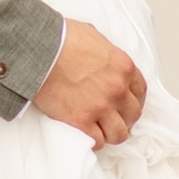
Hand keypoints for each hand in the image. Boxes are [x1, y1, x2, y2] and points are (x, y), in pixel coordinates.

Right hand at [31, 20, 145, 149]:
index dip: (133, 101)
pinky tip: (86, 133)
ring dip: (111, 133)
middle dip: (124, 118)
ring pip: (119, 134)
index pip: (140, 91)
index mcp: (123, 67)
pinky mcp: (81, 121)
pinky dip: (93, 140)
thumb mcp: (93, 37)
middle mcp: (117, 89)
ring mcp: (101, 107)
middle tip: (112, 119)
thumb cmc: (61, 39)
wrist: (39, 50)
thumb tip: (102, 59)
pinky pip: (97, 141)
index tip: (125, 106)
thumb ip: (105, 53)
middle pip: (133, 115)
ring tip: (101, 130)